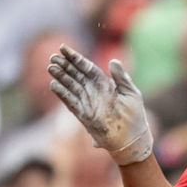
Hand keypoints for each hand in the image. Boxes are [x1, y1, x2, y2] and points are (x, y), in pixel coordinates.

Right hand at [47, 44, 152, 165]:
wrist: (132, 138)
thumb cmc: (135, 115)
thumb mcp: (131, 93)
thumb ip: (121, 77)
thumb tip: (113, 60)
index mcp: (105, 83)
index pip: (87, 67)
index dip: (75, 58)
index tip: (63, 48)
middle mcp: (94, 91)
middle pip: (76, 75)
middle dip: (65, 66)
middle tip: (53, 57)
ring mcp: (88, 102)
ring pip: (71, 86)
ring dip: (61, 77)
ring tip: (51, 67)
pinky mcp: (83, 114)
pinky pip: (71, 102)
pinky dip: (62, 94)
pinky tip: (54, 84)